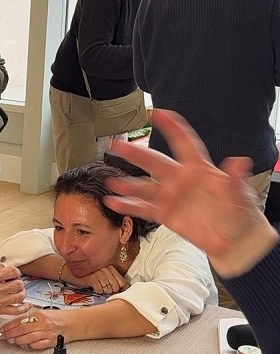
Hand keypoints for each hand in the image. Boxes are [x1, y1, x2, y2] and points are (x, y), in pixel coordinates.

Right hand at [0, 264, 30, 319]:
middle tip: (17, 282)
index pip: (12, 271)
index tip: (14, 273)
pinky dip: (24, 308)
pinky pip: (16, 310)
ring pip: (19, 295)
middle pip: (18, 283)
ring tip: (20, 291)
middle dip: (19, 281)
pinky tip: (26, 305)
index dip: (16, 271)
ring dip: (22, 292)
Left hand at [0, 309, 67, 349]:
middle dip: (10, 334)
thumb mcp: (44, 313)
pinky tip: (27, 345)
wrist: (75, 323)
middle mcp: (43, 323)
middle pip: (22, 330)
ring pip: (28, 338)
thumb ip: (32, 317)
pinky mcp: (52, 342)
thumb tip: (17, 322)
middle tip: (4, 336)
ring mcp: (47, 333)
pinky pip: (38, 345)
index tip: (2, 329)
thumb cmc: (60, 317)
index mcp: (39, 314)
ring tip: (13, 341)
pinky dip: (31, 346)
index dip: (9, 325)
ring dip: (18, 341)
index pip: (20, 320)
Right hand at [72, 265, 127, 294]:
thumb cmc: (88, 275)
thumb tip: (124, 288)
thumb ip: (112, 279)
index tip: (117, 290)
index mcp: (110, 267)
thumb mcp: (102, 275)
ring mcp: (98, 273)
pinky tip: (93, 287)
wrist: (71, 272)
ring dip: (103, 291)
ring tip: (98, 287)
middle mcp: (105, 269)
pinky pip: (99, 289)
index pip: (122, 281)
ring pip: (108, 289)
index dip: (120, 288)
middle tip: (104, 288)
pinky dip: (97, 290)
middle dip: (111, 290)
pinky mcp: (91, 278)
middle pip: (115, 287)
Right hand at [103, 109, 277, 277]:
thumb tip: (240, 162)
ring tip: (113, 182)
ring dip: (127, 184)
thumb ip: (235, 180)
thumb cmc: (239, 214)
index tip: (157, 114)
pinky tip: (113, 202)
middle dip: (135, 153)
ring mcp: (170, 196)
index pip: (183, 142)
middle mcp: (179, 179)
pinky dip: (127, 205)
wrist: (233, 240)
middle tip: (118, 145)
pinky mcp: (164, 213)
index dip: (171, 127)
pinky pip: (142, 208)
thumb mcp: (241, 196)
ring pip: (144, 186)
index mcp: (198, 169)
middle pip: (154, 162)